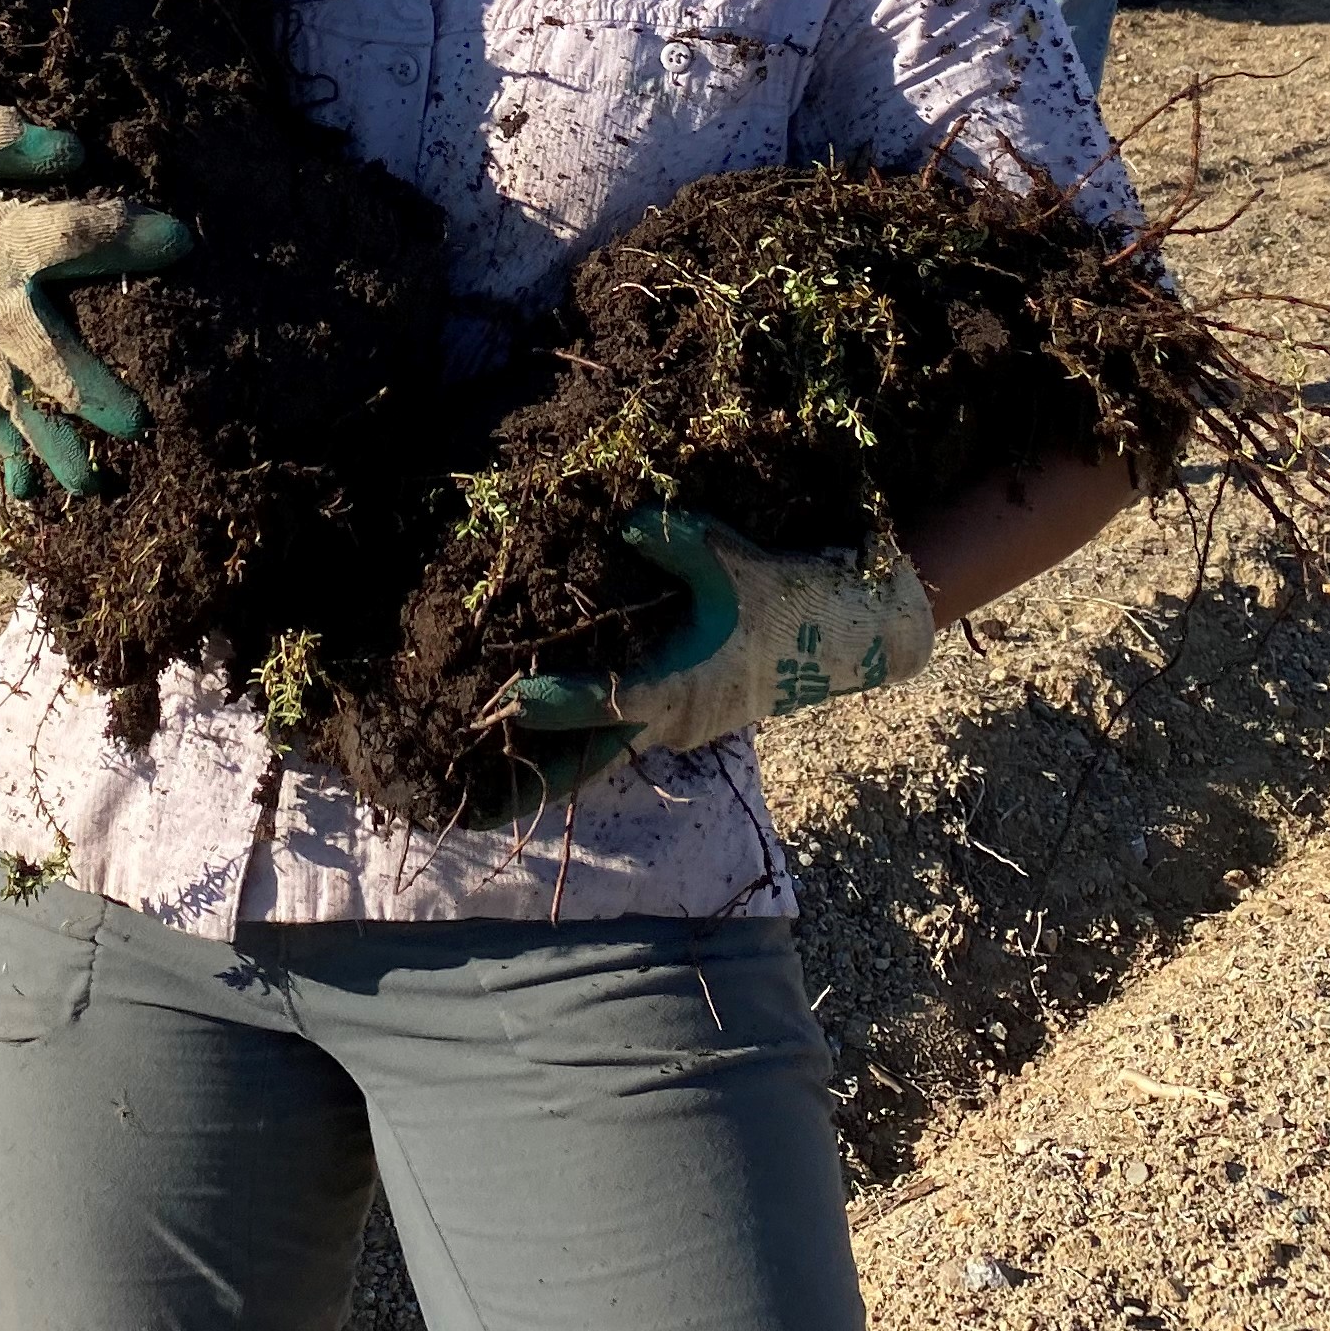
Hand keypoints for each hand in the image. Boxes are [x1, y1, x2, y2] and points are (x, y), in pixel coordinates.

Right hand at [0, 107, 192, 498]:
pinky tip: (34, 495)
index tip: (179, 240)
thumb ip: (7, 139)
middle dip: (84, 387)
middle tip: (135, 424)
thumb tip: (72, 150)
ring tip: (96, 487)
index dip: (119, 235)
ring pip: (16, 400)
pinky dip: (8, 457)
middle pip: (39, 347)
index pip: (65, 235)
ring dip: (56, 445)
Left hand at [501, 509, 935, 757]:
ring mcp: (684, 727)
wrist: (852, 638)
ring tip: (499, 765)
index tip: (507, 703)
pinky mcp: (693, 718)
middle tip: (477, 807)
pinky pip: (629, 733)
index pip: (600, 706)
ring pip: (609, 749)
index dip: (551, 705)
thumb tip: (625, 524)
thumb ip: (676, 541)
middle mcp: (673, 721)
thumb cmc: (790, 600)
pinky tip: (559, 725)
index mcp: (677, 689)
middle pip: (592, 757)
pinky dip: (591, 735)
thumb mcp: (734, 561)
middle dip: (536, 778)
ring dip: (560, 756)